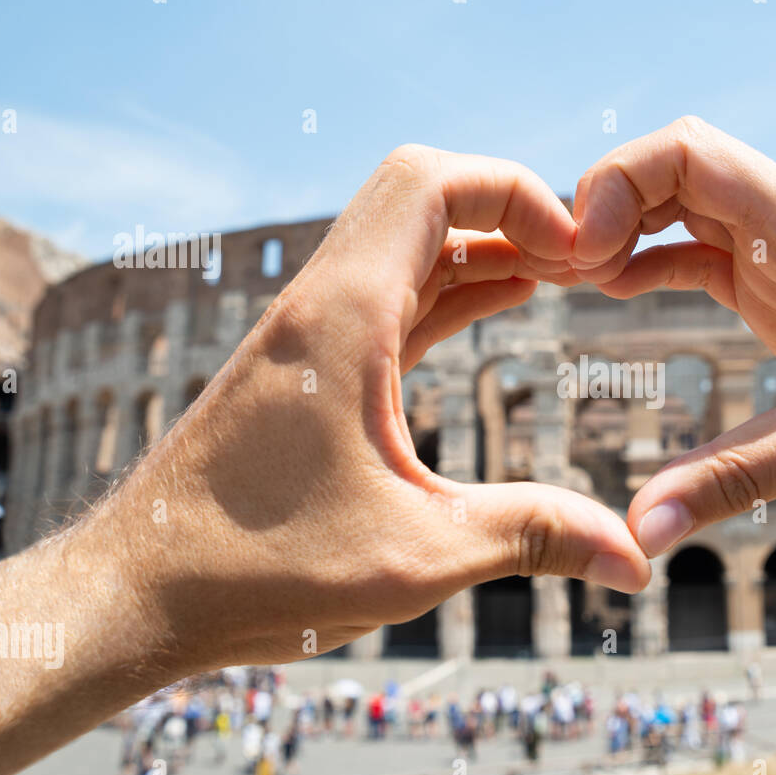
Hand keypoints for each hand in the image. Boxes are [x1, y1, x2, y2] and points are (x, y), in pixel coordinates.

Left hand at [102, 145, 649, 671]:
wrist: (138, 593)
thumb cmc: (258, 572)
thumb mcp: (418, 555)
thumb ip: (535, 539)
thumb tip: (637, 562)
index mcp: (344, 318)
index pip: (432, 181)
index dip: (517, 192)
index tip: (579, 253)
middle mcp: (322, 305)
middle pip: (423, 195)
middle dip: (511, 212)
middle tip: (583, 263)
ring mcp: (311, 334)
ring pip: (409, 244)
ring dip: (486, 248)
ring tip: (564, 277)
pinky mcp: (308, 368)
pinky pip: (394, 295)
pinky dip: (453, 288)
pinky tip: (499, 304)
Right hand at [569, 117, 775, 555]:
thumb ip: (735, 479)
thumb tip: (640, 531)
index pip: (686, 151)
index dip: (616, 185)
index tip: (583, 260)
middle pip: (674, 166)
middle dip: (607, 203)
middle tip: (560, 271)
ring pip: (684, 204)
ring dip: (625, 230)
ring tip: (571, 282)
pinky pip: (703, 250)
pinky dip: (653, 262)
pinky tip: (616, 295)